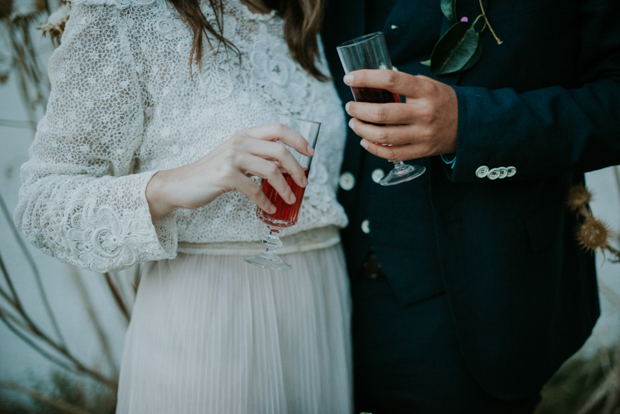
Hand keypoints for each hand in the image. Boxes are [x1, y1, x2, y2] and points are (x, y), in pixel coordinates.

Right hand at [146, 123, 312, 221]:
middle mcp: (239, 141)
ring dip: (285, 188)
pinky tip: (269, 208)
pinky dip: (265, 201)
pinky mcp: (225, 175)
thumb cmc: (212, 174)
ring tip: (289, 199)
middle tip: (304, 182)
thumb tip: (288, 167)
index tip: (310, 153)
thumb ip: (259, 159)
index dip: (298, 138)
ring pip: (271, 170)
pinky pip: (254, 189)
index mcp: (245, 135)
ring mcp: (232, 157)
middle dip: (297, 168)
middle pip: (280, 150)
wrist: (181, 184)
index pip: (278, 128)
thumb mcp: (238, 159)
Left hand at [344, 70, 458, 160]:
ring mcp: (422, 134)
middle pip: (381, 112)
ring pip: (382, 135)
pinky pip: (391, 153)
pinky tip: (365, 140)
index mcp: (425, 91)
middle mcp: (423, 113)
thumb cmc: (443, 102)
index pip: (390, 80)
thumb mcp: (429, 85)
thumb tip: (373, 81)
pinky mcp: (421, 151)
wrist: (470, 126)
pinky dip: (373, 148)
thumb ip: (404, 84)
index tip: (350, 78)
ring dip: (361, 129)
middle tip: (349, 106)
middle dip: (358, 109)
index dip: (366, 78)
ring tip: (354, 123)